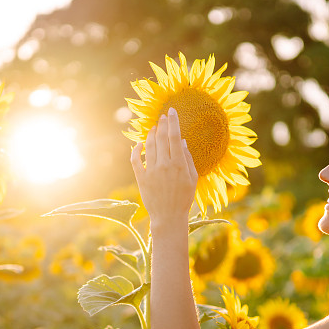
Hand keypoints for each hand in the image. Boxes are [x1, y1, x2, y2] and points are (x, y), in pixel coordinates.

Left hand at [130, 108, 197, 228]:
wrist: (168, 217)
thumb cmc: (184, 198)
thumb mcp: (193, 179)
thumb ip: (188, 159)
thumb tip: (182, 142)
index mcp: (179, 164)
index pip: (175, 136)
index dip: (173, 121)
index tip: (171, 111)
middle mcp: (164, 165)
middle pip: (161, 138)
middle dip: (162, 125)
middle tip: (162, 117)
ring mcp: (151, 171)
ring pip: (149, 146)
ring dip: (151, 134)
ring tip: (154, 128)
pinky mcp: (141, 178)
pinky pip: (135, 159)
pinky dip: (136, 149)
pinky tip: (138, 144)